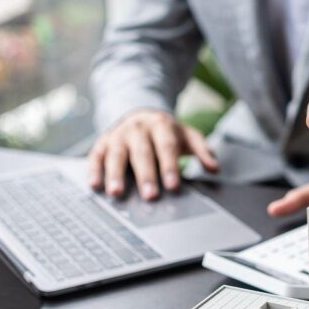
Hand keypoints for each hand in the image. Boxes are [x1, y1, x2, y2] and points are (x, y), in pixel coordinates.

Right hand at [88, 109, 217, 199]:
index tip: (173, 186)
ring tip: (116, 193)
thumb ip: (202, 150)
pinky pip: (96, 156)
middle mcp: (138, 128)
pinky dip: (94, 170)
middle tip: (150, 196)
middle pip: (142, 153)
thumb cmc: (166, 132)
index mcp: (161, 126)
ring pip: (116, 154)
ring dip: (115, 174)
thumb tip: (215, 168)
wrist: (139, 112)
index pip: (167, 147)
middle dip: (146, 175)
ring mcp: (118, 135)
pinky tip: (94, 185)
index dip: (170, 166)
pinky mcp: (102, 143)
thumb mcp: (187, 135)